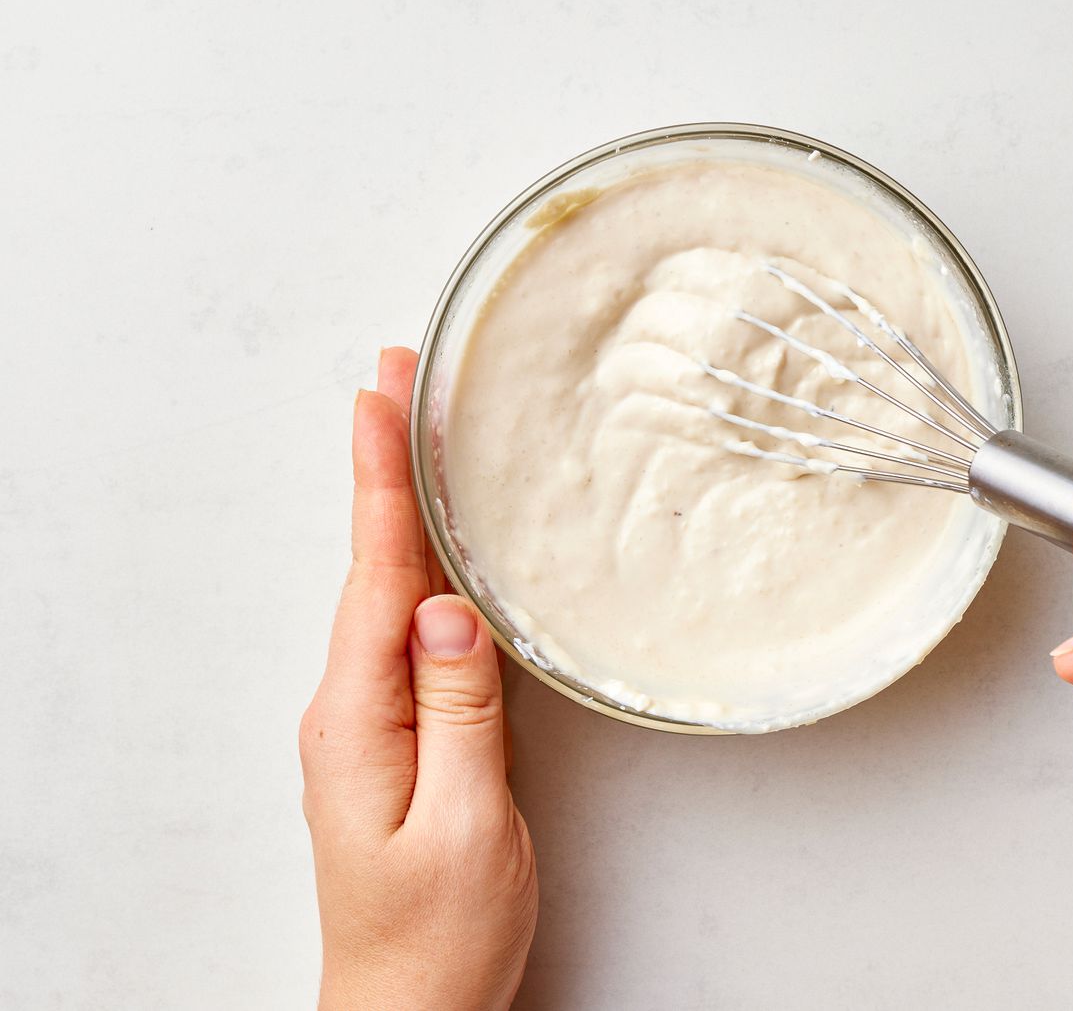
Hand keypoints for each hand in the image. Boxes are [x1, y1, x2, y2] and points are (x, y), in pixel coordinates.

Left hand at [299, 348, 536, 1009]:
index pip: (376, 574)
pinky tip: (433, 544)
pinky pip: (404, 627)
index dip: (382, 479)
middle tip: (397, 379)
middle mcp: (352, 705)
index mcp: (361, 717)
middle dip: (384, 465)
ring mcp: (368, 717)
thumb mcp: (465, 825)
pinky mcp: (396, 731)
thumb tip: (448, 610)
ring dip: (399, 506)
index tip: (381, 396)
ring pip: (387, 587)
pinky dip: (416, 563)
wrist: (406, 1007)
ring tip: (414, 432)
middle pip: (372, 562)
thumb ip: (460, 713)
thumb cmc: (438, 931)